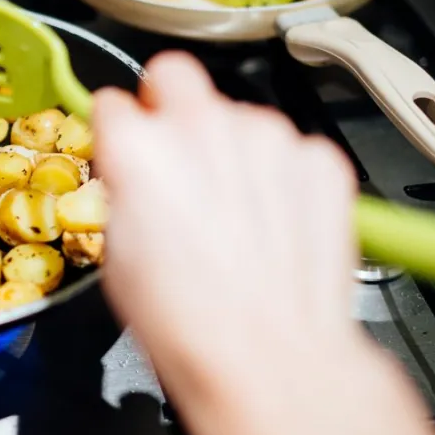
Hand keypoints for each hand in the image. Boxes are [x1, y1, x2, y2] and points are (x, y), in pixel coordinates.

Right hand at [92, 51, 434, 434]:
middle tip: (175, 152)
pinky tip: (273, 225)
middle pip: (176, 76)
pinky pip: (290, 151)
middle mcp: (203, 126)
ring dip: (232, 150)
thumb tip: (136, 176)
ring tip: (234, 215)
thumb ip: (127, 190)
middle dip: (169, 103)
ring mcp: (268, 138)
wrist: (270, 358)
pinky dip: (281, 178)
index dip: (119, 128)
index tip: (126, 145)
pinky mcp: (318, 160)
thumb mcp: (118, 254)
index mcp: (139, 148)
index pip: (115, 100)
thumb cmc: (188, 323)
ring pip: (240, 116)